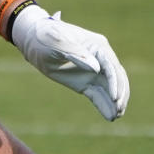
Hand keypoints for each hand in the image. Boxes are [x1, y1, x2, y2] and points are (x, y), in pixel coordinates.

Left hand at [10, 4, 129, 121]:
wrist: (33, 41)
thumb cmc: (45, 37)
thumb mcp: (56, 42)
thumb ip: (75, 53)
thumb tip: (96, 69)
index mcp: (97, 45)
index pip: (111, 66)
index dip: (115, 82)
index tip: (114, 97)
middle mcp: (100, 58)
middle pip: (116, 77)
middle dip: (120, 94)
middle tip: (119, 110)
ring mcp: (94, 71)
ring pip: (110, 88)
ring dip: (115, 102)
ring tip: (117, 116)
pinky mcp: (85, 82)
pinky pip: (98, 95)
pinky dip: (104, 105)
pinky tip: (110, 116)